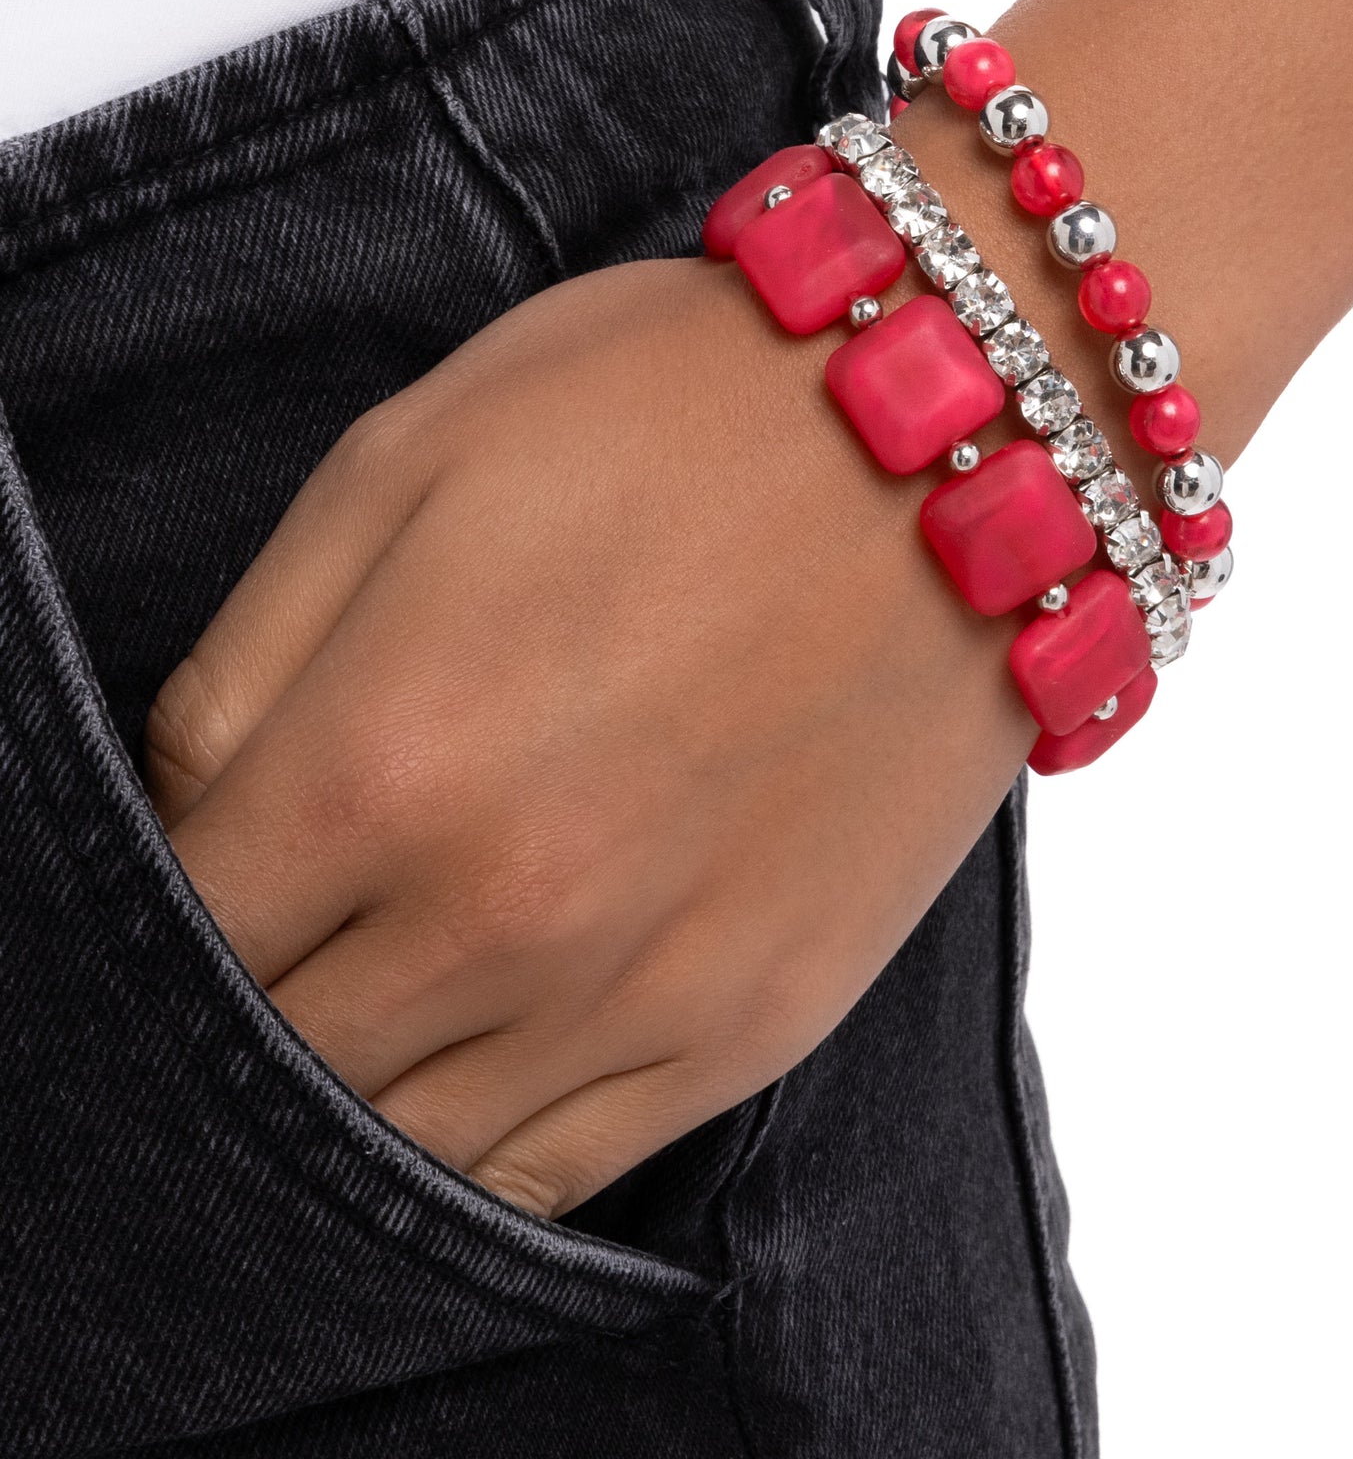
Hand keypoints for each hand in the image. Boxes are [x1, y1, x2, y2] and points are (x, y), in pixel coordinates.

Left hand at [145, 256, 1031, 1215]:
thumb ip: (243, 668)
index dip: (160, 901)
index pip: (178, 934)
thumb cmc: (668, 411)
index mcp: (379, 762)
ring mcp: (639, 993)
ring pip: (404, 1148)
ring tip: (374, 984)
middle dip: (245, 999)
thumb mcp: (400, 460)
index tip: (208, 852)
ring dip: (352, 1088)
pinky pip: (562, 1178)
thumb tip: (178, 818)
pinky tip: (475, 1056)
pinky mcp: (757, 1024)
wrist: (954, 434)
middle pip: (275, 1060)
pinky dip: (481, 1148)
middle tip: (287, 915)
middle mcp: (499, 918)